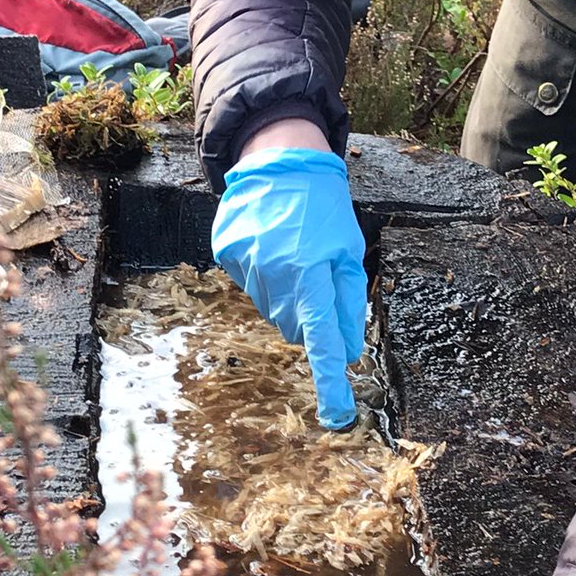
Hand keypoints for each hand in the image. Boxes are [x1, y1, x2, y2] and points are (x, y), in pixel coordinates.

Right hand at [211, 144, 366, 428]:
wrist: (279, 161)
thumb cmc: (324, 209)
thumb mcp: (348, 253)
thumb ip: (349, 303)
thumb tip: (349, 352)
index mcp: (311, 272)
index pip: (322, 339)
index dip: (330, 380)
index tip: (337, 415)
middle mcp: (274, 272)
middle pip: (293, 326)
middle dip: (308, 314)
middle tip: (316, 277)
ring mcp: (244, 263)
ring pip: (270, 308)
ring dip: (285, 293)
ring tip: (292, 252)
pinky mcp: (226, 253)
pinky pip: (249, 283)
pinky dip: (263, 275)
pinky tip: (270, 244)